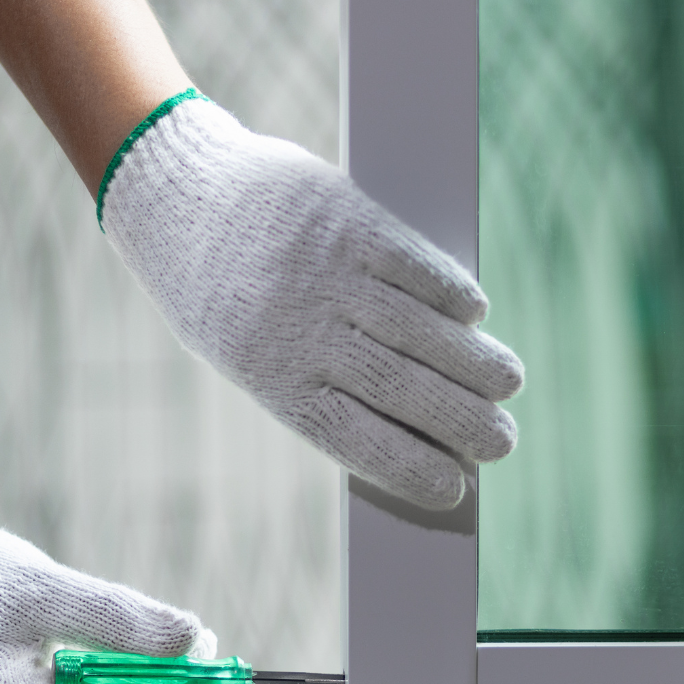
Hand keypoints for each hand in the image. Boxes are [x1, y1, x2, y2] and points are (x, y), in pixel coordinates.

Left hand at [102, 94, 524, 510]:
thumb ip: (314, 383)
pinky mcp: (346, 220)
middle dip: (462, 422)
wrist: (174, 195)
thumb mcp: (244, 351)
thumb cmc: (217, 289)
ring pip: (418, 330)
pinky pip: (412, 266)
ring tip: (509, 384)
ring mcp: (327, 273)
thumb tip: (402, 426)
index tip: (457, 487)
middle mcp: (302, 330)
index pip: (356, 440)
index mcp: (272, 377)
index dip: (412, 467)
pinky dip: (450, 293)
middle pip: (400, 389)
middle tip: (503, 442)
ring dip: (473, 362)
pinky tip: (475, 314)